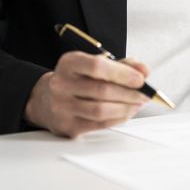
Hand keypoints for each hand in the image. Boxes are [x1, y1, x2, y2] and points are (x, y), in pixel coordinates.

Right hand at [24, 52, 150, 137]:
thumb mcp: (93, 64)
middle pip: (101, 90)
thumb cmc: (75, 80)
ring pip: (100, 110)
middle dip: (129, 93)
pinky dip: (117, 119)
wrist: (44, 99)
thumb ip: (121, 65)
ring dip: (126, 108)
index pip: (97, 66)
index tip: (140, 78)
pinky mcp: (66, 126)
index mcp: (69, 63)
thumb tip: (143, 70)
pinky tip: (126, 113)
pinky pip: (98, 124)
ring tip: (138, 104)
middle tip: (145, 94)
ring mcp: (62, 107)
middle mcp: (61, 84)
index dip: (122, 73)